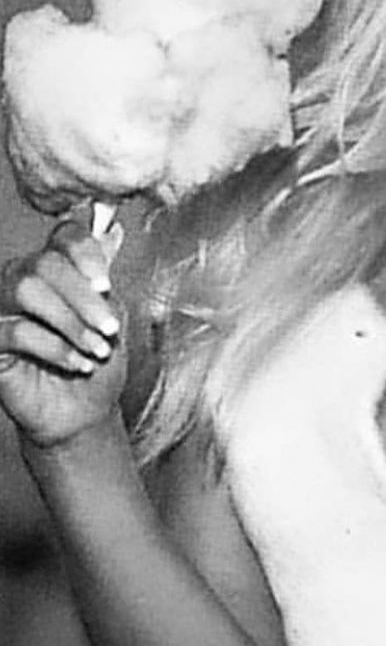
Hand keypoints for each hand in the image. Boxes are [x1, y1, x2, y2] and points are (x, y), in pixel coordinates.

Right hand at [0, 216, 126, 449]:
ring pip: (26, 288)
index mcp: (59, 269)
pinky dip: (56, 348)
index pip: (64, 237)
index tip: (106, 284)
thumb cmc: (97, 364)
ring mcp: (2, 308)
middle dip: (84, 297)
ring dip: (70, 321)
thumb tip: (112, 233)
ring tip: (98, 349)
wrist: (83, 412)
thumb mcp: (114, 319)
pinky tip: (79, 364)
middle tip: (110, 328)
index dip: (84, 253)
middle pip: (45, 262)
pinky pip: (15, 330)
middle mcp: (24, 280)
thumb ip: (105, 281)